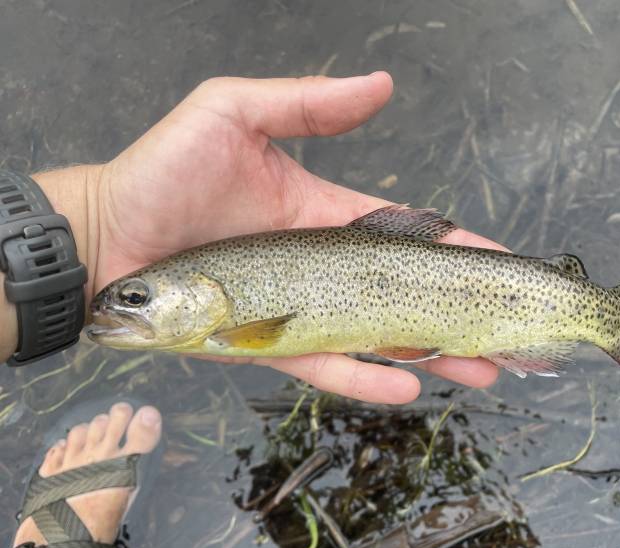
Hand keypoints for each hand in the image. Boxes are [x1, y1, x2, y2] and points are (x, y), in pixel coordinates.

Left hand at [72, 74, 502, 402]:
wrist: (106, 234)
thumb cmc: (163, 170)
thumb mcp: (234, 114)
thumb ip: (307, 103)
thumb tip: (383, 85)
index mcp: (326, 218)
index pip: (404, 233)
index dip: (454, 247)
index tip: (500, 259)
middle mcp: (323, 270)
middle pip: (404, 296)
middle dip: (458, 313)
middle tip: (510, 333)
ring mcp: (300, 312)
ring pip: (378, 339)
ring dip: (432, 355)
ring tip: (483, 370)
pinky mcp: (270, 347)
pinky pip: (326, 368)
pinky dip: (367, 379)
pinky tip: (410, 387)